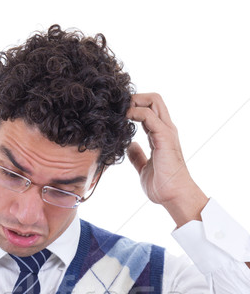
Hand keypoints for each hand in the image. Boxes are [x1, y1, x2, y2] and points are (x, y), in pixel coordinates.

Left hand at [126, 92, 208, 226]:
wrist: (174, 195)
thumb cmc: (162, 185)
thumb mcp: (144, 168)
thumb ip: (137, 156)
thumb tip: (130, 147)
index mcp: (161, 135)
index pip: (150, 110)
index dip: (135, 107)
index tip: (119, 114)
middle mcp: (165, 129)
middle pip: (154, 99)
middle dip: (135, 98)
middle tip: (118, 107)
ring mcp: (166, 131)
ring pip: (153, 101)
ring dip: (134, 101)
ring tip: (119, 110)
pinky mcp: (163, 136)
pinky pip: (148, 116)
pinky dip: (134, 112)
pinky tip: (124, 118)